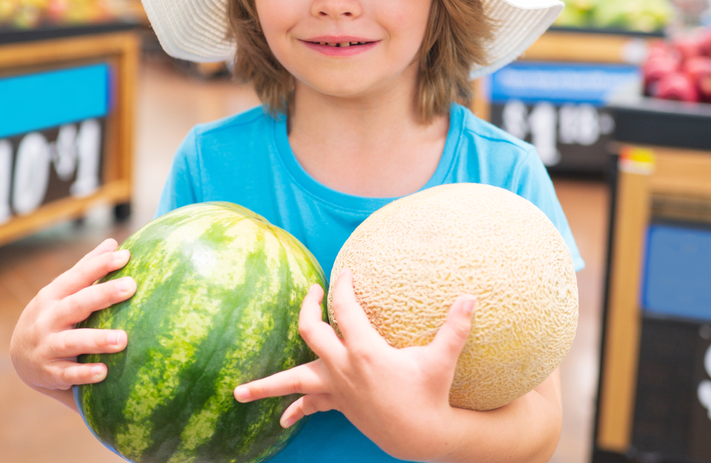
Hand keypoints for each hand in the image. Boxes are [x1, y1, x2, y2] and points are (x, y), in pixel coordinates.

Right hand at [9, 238, 135, 409]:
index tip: (125, 256)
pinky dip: (84, 374)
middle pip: (76, 304)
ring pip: (71, 341)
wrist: (20, 357)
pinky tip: (104, 372)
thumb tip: (113, 243)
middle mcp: (48, 319)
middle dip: (103, 294)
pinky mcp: (49, 373)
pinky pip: (67, 374)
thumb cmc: (53, 316)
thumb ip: (86, 270)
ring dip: (97, 339)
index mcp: (53, 295)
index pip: (78, 276)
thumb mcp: (63, 292)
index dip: (100, 265)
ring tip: (122, 339)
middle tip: (131, 286)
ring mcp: (47, 346)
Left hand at [233, 269, 475, 460]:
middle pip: (310, 331)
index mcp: (363, 351)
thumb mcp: (442, 360)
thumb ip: (455, 327)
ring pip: (293, 381)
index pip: (343, 309)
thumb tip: (472, 296)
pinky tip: (284, 418)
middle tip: (313, 292)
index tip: (344, 272)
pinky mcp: (338, 404)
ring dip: (266, 386)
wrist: (421, 437)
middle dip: (308, 308)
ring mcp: (336, 389)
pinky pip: (311, 405)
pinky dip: (297, 409)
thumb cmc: (431, 396)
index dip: (342, 287)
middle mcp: (342, 369)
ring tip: (238, 392)